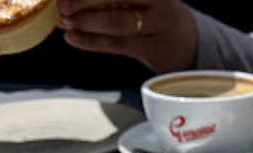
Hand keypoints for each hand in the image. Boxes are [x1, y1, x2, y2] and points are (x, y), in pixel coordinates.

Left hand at [59, 0, 196, 72]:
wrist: (190, 43)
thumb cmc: (155, 15)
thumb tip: (69, 1)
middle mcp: (156, 1)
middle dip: (83, 1)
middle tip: (62, 5)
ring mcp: (157, 24)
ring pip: (115, 21)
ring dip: (85, 21)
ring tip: (65, 22)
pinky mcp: (153, 48)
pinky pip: (117, 44)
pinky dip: (91, 41)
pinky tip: (74, 38)